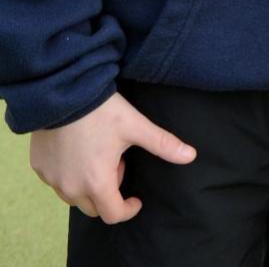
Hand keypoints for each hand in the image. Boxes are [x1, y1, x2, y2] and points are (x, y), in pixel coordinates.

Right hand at [29, 92, 195, 222]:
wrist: (62, 92)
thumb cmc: (101, 110)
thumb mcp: (135, 126)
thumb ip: (163, 144)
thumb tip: (191, 155)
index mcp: (97, 183)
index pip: (113, 214)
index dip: (128, 208)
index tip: (136, 198)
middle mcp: (71, 188)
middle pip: (94, 207)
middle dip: (110, 192)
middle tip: (118, 163)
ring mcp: (52, 179)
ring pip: (74, 196)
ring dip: (89, 184)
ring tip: (99, 153)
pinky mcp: (39, 167)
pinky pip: (57, 180)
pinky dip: (69, 173)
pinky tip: (78, 149)